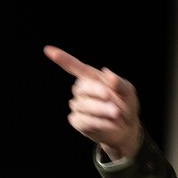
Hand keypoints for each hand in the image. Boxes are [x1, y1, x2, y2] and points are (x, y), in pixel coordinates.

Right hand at [44, 45, 142, 160]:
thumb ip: (119, 83)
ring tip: (116, 113)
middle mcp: (82, 91)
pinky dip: (99, 121)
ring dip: (102, 109)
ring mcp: (78, 106)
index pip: (75, 67)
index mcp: (93, 78)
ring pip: (83, 105)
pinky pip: (84, 120)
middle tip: (113, 100)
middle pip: (81, 87)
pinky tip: (111, 123)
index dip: (63, 59)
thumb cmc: (126, 104)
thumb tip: (106, 71)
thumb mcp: (128, 92)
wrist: (127, 127)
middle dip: (97, 92)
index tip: (48, 50)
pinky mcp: (78, 121)